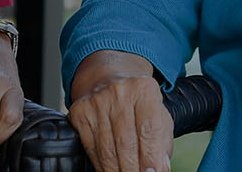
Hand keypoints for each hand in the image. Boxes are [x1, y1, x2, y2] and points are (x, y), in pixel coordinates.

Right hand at [67, 51, 172, 171]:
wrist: (109, 79)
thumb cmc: (138, 102)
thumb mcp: (158, 116)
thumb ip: (162, 143)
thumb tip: (160, 168)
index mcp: (143, 89)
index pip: (148, 130)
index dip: (151, 157)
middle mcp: (118, 92)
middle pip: (126, 142)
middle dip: (133, 169)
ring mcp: (96, 101)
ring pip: (106, 149)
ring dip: (117, 170)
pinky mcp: (79, 112)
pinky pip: (90, 147)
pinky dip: (101, 164)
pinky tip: (110, 169)